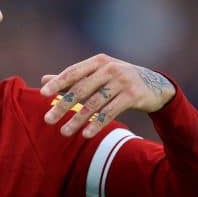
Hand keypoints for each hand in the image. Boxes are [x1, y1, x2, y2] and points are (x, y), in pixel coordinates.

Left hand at [40, 53, 175, 137]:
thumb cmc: (118, 79)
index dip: (57, 83)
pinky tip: (86, 135)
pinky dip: (97, 124)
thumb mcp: (97, 75)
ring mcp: (122, 81)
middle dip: (63, 105)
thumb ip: (71, 78)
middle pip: (81, 89)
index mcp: (98, 61)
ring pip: (94, 103)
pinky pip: (110, 112)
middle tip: (48, 119)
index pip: (73, 72)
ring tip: (64, 132)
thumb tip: (43, 80)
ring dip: (77, 119)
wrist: (155, 85)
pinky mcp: (133, 96)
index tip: (42, 94)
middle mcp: (109, 68)